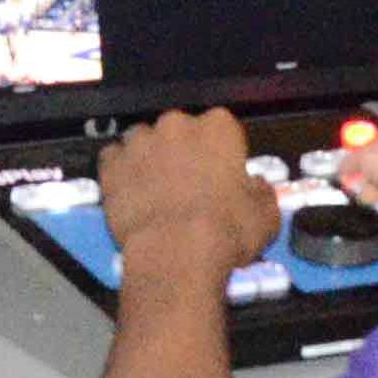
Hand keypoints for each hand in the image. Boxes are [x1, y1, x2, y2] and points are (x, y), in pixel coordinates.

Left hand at [99, 109, 275, 279]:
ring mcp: (139, 142)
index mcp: (219, 127)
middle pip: (180, 130)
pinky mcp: (111, 165)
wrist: (175, 253)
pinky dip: (120, 171)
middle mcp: (177, 124)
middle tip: (188, 184)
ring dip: (150, 157)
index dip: (222, 152)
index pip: (222, 128)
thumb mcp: (265, 215)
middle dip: (183, 150)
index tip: (222, 174)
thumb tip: (254, 185)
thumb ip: (260, 191)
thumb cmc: (227, 231)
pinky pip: (114, 159)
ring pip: (144, 140)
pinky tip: (128, 192)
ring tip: (155, 188)